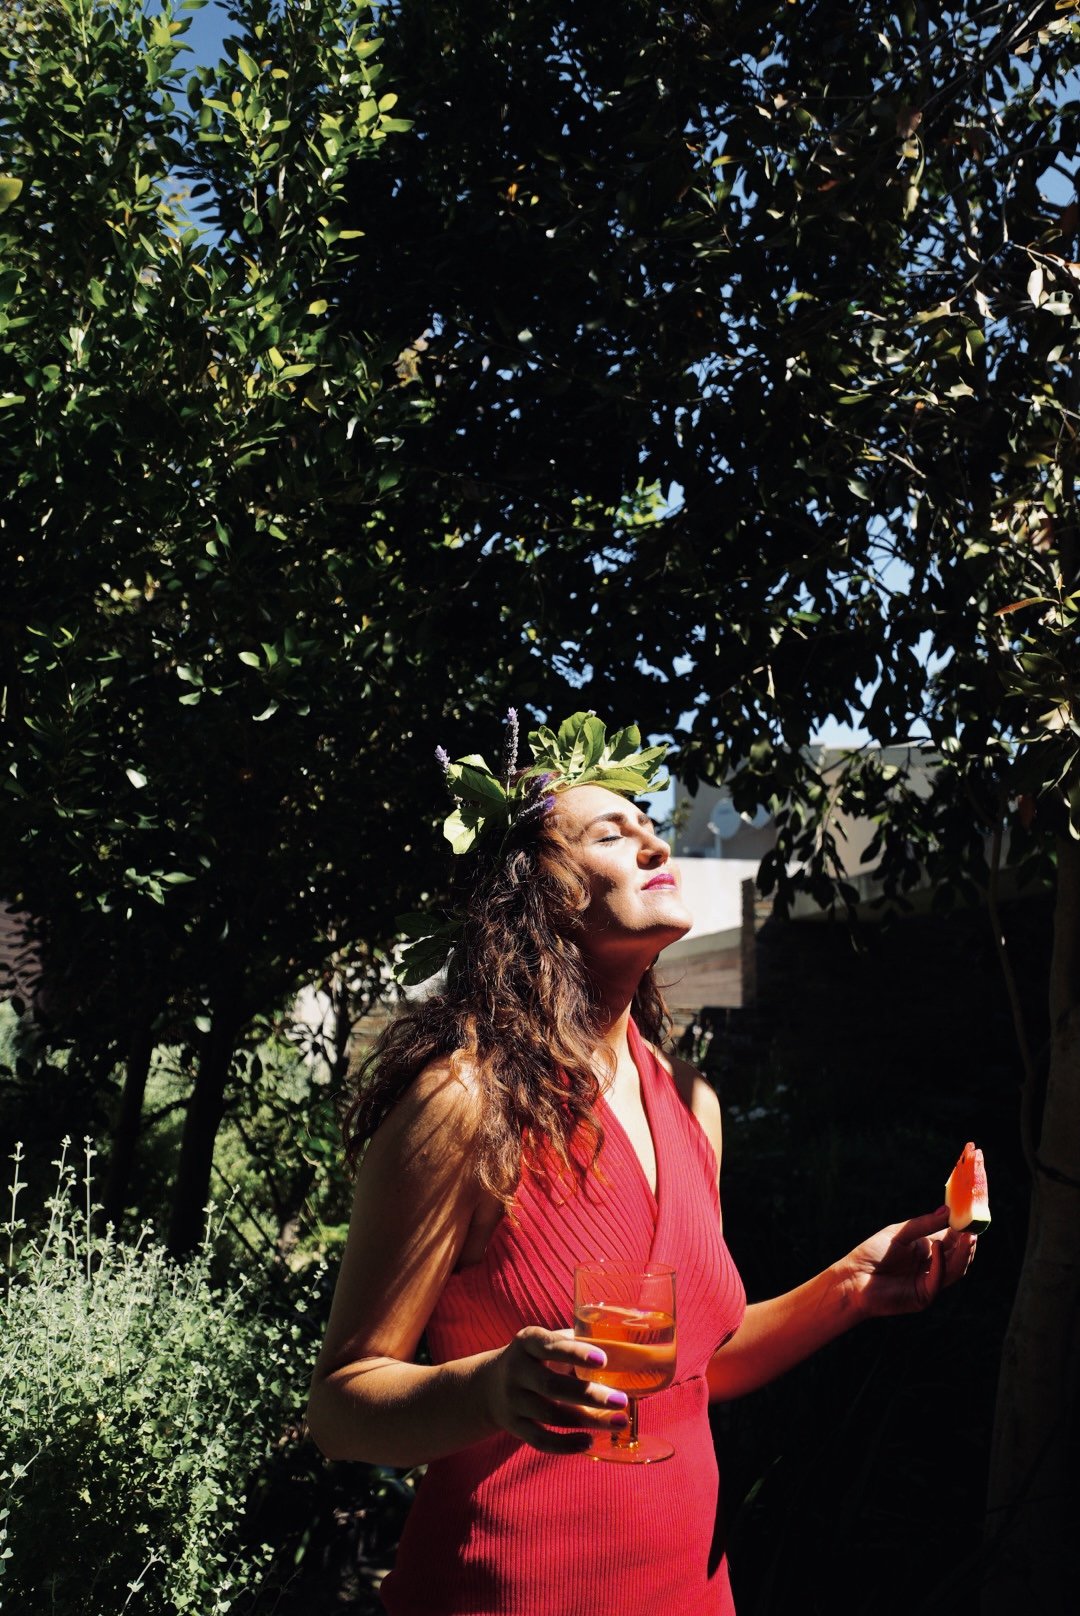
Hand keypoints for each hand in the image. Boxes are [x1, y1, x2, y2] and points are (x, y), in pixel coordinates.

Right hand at [479, 1326, 630, 1454]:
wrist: (490, 1384)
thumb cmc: (536, 1358)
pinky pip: (540, 1440)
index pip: (551, 1346)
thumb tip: (626, 1352)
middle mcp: (516, 1370)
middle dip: (589, 1395)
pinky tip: (590, 1441)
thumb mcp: (546, 1342)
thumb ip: (576, 1343)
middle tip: (622, 1400)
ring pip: (551, 1416)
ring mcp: (513, 1400)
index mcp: (528, 1342)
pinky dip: (565, 1445)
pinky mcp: (514, 1426)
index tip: (603, 1360)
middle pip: (553, 1386)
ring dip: (587, 1421)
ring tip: (619, 1421)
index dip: (576, 1353)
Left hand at [842, 1206, 976, 1320]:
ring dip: (963, 1254)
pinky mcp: (924, 1296)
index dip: (962, 1229)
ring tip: (968, 1237)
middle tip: (974, 1229)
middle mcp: (931, 1265)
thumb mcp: (900, 1233)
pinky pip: (939, 1279)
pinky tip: (939, 1248)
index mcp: (926, 1248)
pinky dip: (941, 1263)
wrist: (853, 1278)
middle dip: (967, 1243)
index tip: (971, 1216)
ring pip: (955, 1269)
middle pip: (958, 1255)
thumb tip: (948, 1210)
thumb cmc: (873, 1253)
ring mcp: (929, 1282)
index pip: (951, 1239)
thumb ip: (924, 1224)